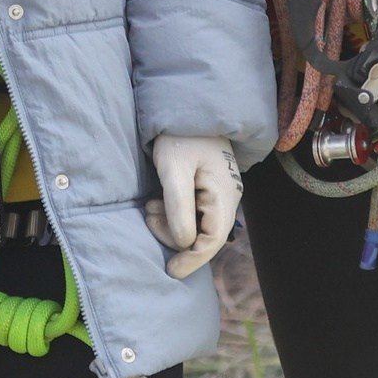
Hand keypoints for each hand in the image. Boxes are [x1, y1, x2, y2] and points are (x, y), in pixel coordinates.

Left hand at [143, 134, 242, 279]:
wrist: (187, 107)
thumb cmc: (181, 135)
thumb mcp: (173, 169)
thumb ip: (178, 207)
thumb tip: (184, 244)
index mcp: (224, 195)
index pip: (212, 240)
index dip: (192, 259)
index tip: (171, 270)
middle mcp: (228, 198)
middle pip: (205, 236)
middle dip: (175, 236)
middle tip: (149, 218)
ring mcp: (219, 193)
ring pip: (197, 225)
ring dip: (171, 224)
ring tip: (150, 207)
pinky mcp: (208, 189)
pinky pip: (194, 213)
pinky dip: (174, 214)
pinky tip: (157, 201)